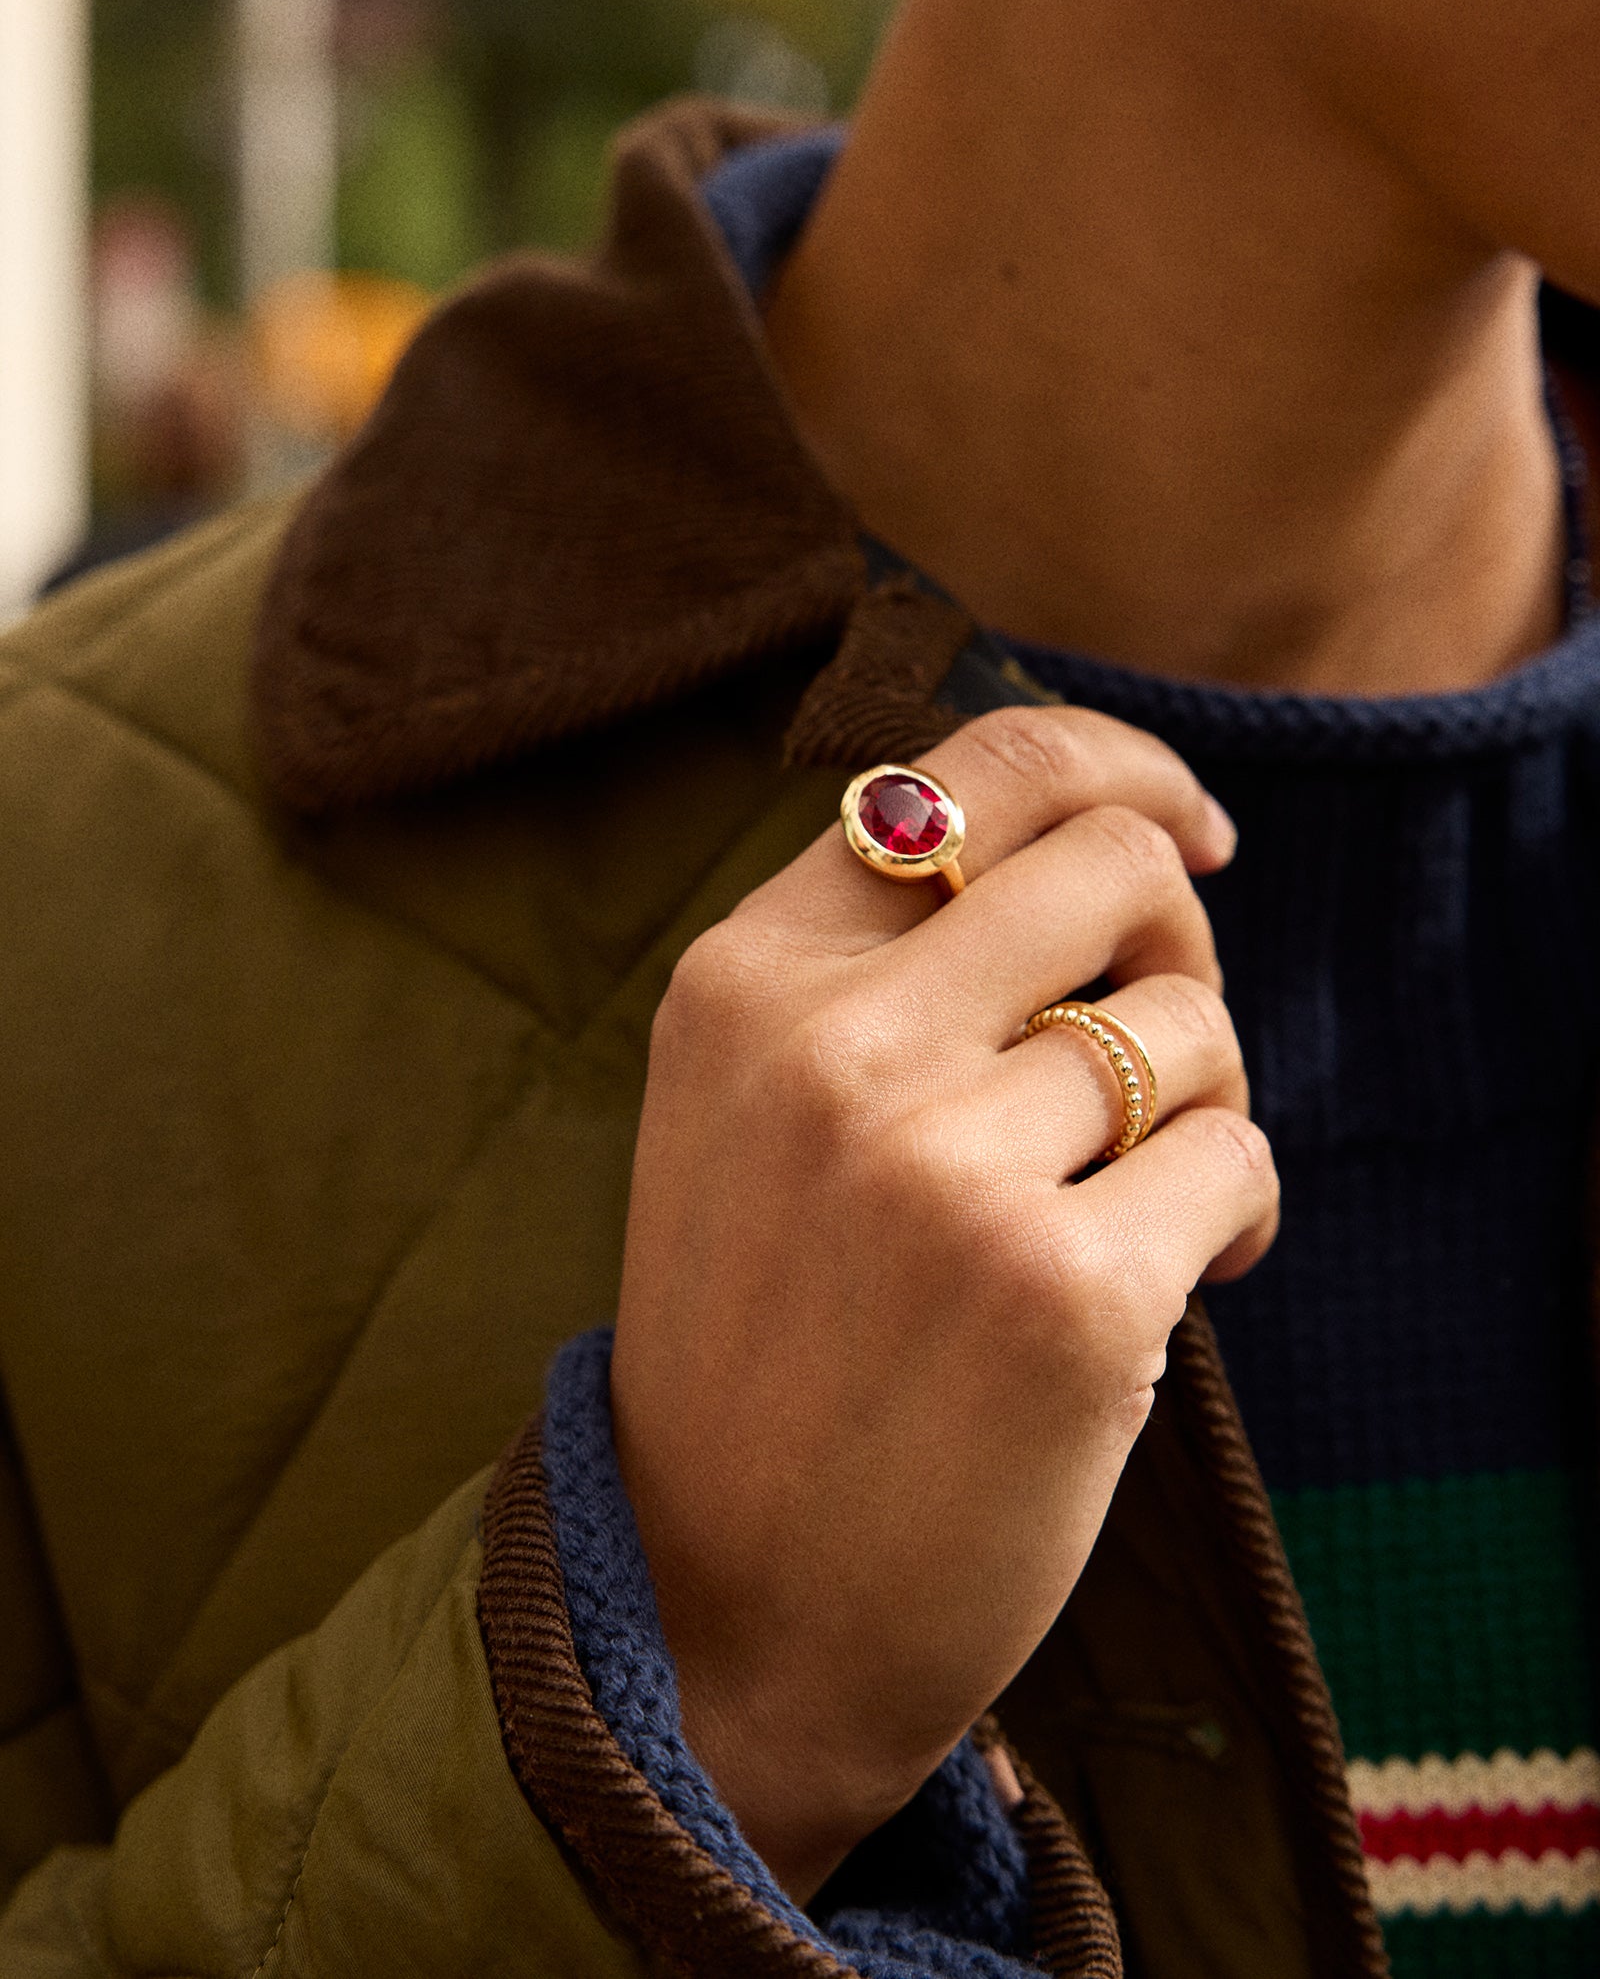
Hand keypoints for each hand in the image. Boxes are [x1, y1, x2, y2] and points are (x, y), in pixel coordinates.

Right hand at [610, 706, 1277, 1901]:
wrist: (723, 1607)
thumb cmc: (765, 1345)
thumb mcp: (752, 1109)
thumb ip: (884, 968)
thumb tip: (1121, 854)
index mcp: (746, 982)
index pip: (977, 769)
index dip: (1122, 770)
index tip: (1190, 837)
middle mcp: (834, 1050)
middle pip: (1118, 868)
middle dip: (1178, 947)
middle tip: (1155, 1057)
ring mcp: (943, 1170)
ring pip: (1192, 1026)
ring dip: (1203, 1105)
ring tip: (1142, 1203)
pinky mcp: (1063, 1296)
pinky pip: (1236, 1160)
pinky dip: (1233, 1215)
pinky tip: (1178, 1285)